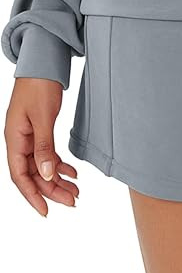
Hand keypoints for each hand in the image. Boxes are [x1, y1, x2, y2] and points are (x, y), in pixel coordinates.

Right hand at [4, 78, 78, 215]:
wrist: (43, 61)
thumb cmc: (39, 85)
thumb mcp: (43, 117)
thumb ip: (44, 147)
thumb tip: (46, 175)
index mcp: (14, 139)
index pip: (20, 176)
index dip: (32, 196)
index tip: (47, 211)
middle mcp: (19, 140)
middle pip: (33, 174)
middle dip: (52, 190)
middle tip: (73, 201)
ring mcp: (29, 136)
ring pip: (42, 166)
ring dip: (57, 179)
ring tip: (76, 190)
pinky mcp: (39, 129)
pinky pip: (47, 154)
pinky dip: (59, 164)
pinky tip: (72, 171)